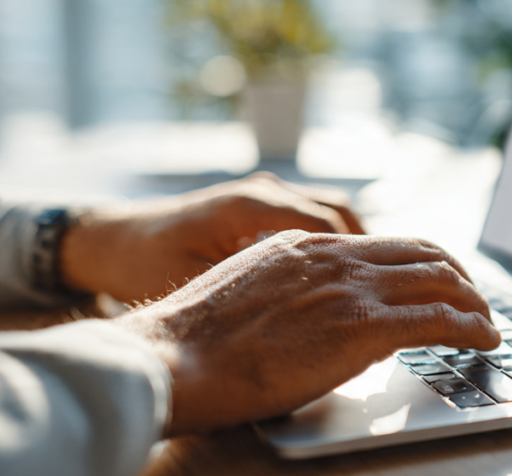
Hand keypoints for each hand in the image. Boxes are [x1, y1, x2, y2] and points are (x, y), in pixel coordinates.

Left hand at [60, 172, 364, 302]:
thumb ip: (253, 298)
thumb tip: (309, 320)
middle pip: (339, 213)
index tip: (390, 289)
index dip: (364, 258)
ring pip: (328, 212)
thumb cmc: (144, 266)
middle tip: (401, 287)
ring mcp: (261, 194)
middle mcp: (262, 191)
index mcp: (250, 206)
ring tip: (378, 284)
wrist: (110, 240)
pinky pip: (309, 219)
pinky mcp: (256, 206)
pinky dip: (332, 241)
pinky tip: (339, 276)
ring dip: (355, 243)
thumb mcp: (198, 288)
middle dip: (374, 249)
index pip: (328, 225)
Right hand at [112, 230, 500, 434]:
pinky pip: (439, 318)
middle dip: (459, 276)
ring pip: (440, 278)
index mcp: (307, 245)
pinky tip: (484, 339)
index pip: (387, 242)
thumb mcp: (249, 291)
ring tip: (488, 323)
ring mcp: (350, 288)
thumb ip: (292, 291)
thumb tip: (317, 314)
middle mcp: (335, 255)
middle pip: (424, 252)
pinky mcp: (362, 326)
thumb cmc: (197, 341)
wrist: (173, 358)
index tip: (441, 281)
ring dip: (474, 301)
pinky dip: (472, 327)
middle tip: (475, 301)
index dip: (425, 262)